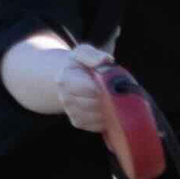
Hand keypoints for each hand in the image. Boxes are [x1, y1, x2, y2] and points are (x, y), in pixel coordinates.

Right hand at [0, 35, 117, 129]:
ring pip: (96, 116)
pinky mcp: (78, 122)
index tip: (109, 82)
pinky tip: (108, 108)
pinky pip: (96, 126)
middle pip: (94, 103)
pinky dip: (106, 119)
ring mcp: (71, 112)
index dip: (104, 86)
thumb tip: (106, 60)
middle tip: (114, 91)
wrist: (70, 78)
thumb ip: (92, 55)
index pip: (90, 89)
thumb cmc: (80, 64)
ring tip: (112, 99)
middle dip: (107, 98)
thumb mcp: (83, 52)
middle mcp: (65, 98)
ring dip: (108, 109)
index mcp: (65, 79)